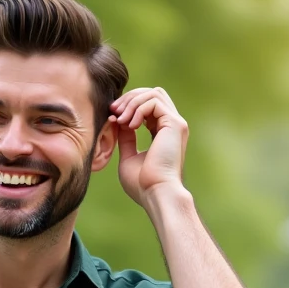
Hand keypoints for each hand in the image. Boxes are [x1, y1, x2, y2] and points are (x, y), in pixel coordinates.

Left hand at [109, 87, 188, 210]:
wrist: (155, 194)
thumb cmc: (142, 184)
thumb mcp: (128, 156)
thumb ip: (126, 137)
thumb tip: (118, 121)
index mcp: (162, 133)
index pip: (148, 105)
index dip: (128, 105)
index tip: (112, 116)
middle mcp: (172, 126)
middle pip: (152, 93)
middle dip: (130, 98)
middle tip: (113, 111)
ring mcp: (176, 124)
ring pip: (154, 93)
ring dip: (132, 102)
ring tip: (120, 119)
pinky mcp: (176, 124)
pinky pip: (155, 101)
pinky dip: (138, 109)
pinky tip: (129, 125)